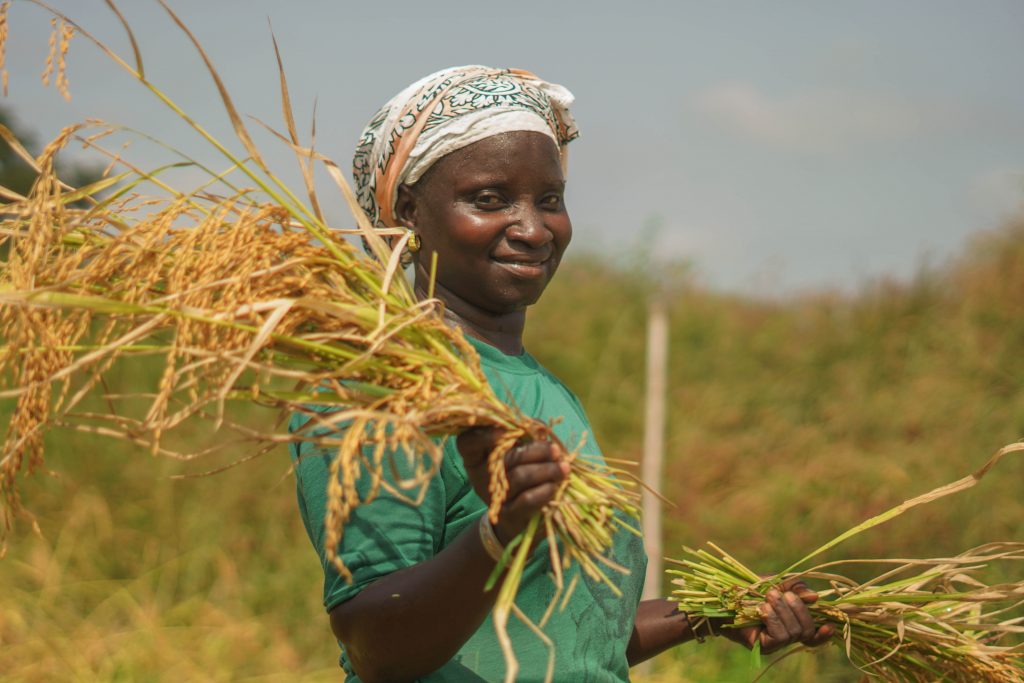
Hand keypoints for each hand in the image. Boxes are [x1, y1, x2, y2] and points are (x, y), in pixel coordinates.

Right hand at [456, 427, 569, 543]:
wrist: (516, 518)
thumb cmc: (516, 475)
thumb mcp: (515, 453)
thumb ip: (524, 436)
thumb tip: (540, 427)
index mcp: (476, 457)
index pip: (467, 442)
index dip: (484, 435)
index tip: (505, 431)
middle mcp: (480, 477)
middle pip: (506, 457)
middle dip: (536, 450)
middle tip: (555, 450)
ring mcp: (495, 497)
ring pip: (520, 477)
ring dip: (546, 470)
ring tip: (563, 467)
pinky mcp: (510, 515)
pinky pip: (528, 499)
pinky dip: (545, 490)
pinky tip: (555, 486)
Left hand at [718, 580, 833, 653]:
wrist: (722, 597)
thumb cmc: (749, 589)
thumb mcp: (775, 583)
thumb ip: (795, 588)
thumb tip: (815, 597)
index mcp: (792, 620)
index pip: (813, 633)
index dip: (823, 633)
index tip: (830, 625)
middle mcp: (786, 634)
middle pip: (807, 630)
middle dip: (798, 609)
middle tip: (780, 593)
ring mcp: (775, 642)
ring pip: (795, 632)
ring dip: (783, 611)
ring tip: (768, 597)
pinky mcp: (764, 646)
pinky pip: (780, 637)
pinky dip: (774, 619)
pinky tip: (763, 609)